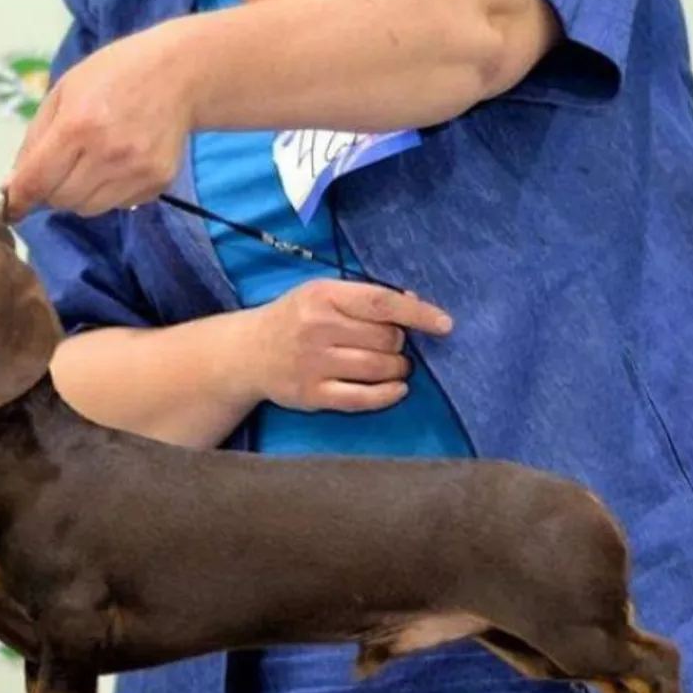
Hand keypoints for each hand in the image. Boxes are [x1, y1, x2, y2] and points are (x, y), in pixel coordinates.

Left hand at [2, 20, 197, 219]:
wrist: (178, 74)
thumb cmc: (114, 75)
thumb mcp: (64, 92)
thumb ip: (35, 140)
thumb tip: (12, 185)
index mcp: (78, 125)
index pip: (37, 180)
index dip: (19, 199)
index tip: (12, 208)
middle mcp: (108, 154)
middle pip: (61, 200)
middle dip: (52, 190)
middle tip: (61, 168)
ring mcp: (136, 171)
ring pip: (88, 208)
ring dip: (80, 194)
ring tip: (92, 164)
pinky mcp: (158, 183)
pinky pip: (118, 205)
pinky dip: (109, 192)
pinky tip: (120, 164)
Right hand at [251, 279, 453, 412]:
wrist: (248, 353)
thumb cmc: (295, 318)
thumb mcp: (322, 294)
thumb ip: (364, 297)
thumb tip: (414, 301)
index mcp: (323, 295)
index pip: (381, 303)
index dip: (418, 313)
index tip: (445, 325)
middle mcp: (317, 328)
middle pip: (385, 338)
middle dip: (399, 343)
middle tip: (392, 345)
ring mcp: (313, 363)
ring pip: (378, 368)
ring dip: (397, 368)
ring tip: (392, 366)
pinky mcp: (312, 394)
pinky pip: (363, 398)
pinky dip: (388, 395)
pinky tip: (397, 389)